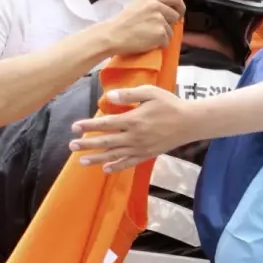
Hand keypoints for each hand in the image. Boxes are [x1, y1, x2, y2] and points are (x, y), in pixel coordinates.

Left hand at [68, 85, 189, 171]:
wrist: (191, 122)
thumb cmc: (169, 104)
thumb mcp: (150, 92)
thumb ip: (128, 94)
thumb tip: (108, 96)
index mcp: (133, 120)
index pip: (105, 123)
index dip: (88, 125)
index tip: (74, 127)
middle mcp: (135, 136)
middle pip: (106, 141)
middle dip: (87, 144)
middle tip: (71, 145)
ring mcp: (141, 148)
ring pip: (115, 155)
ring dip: (97, 158)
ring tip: (81, 161)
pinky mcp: (148, 154)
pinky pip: (130, 163)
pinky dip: (117, 167)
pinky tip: (105, 169)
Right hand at [98, 0, 182, 56]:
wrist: (112, 35)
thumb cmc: (121, 23)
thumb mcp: (137, 5)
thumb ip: (152, 4)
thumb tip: (169, 9)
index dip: (180, 7)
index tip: (178, 13)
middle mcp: (156, 6)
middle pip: (175, 15)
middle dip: (169, 23)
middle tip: (156, 27)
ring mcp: (160, 20)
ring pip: (171, 30)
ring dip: (162, 35)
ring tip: (146, 35)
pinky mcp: (161, 33)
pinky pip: (166, 41)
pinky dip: (159, 44)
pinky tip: (146, 41)